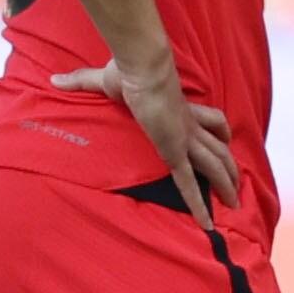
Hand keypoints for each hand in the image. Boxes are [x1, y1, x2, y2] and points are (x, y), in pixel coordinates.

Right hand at [52, 56, 239, 228]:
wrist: (141, 69)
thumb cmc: (127, 71)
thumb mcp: (102, 79)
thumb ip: (81, 81)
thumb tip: (55, 78)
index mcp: (180, 110)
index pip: (210, 122)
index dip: (220, 132)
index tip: (225, 142)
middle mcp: (189, 126)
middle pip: (220, 146)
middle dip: (230, 165)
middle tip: (238, 182)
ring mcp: (185, 139)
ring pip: (215, 165)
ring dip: (226, 185)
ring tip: (235, 204)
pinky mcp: (175, 153)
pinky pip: (190, 184)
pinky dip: (199, 204)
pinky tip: (207, 223)